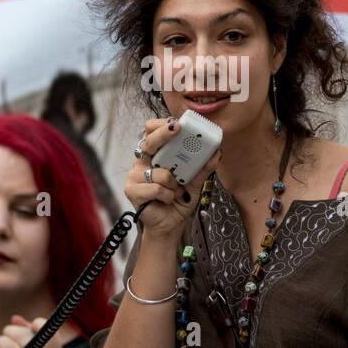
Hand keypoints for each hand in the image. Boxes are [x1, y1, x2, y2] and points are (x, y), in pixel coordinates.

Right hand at [125, 116, 221, 239]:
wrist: (170, 224)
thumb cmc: (179, 199)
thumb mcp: (195, 182)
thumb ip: (203, 167)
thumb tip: (216, 152)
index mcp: (155, 154)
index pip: (152, 131)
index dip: (162, 124)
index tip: (177, 123)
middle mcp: (143, 161)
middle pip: (149, 141)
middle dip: (164, 134)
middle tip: (177, 128)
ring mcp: (135, 175)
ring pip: (160, 172)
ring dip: (174, 184)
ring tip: (175, 191)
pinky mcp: (131, 190)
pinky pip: (156, 188)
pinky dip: (168, 195)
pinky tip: (167, 200)